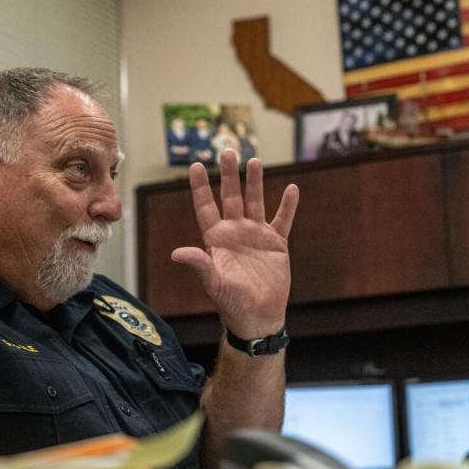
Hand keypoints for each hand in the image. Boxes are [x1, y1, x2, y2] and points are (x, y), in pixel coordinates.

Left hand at [172, 150, 298, 337]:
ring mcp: (256, 236)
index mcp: (216, 239)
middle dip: (229, 175)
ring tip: (254, 161)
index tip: (195, 166)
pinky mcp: (276, 244)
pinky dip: (288, 206)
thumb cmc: (232, 303)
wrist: (258, 317)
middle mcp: (235, 232)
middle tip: (228, 151)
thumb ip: (200, 264)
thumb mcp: (214, 283)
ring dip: (255, 183)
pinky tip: (291, 189)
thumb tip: (176, 253)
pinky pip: (283, 220)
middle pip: (231, 197)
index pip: (206, 207)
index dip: (200, 187)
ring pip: (255, 202)